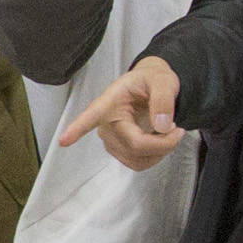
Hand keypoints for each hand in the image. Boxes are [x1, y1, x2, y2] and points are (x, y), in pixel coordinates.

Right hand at [60, 56, 183, 166]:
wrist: (151, 88)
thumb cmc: (152, 81)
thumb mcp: (162, 80)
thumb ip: (163, 98)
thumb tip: (161, 124)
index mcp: (111, 101)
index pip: (92, 115)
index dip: (77, 129)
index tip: (64, 140)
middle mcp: (105, 123)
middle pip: (134, 145)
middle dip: (163, 143)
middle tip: (178, 129)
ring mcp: (110, 140)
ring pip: (137, 159)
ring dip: (161, 151)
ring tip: (170, 132)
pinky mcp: (118, 151)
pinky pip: (138, 163)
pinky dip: (156, 156)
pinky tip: (160, 141)